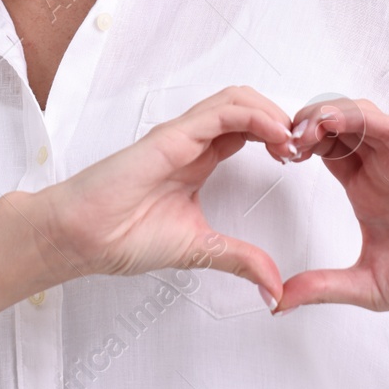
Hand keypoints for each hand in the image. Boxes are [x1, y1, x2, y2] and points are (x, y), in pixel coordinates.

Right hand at [34, 85, 296, 298]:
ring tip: (294, 141)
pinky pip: (222, 112)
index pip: (247, 131)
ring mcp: (182, 135)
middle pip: (247, 107)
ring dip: (273, 113)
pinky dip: (256, 117)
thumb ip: (239, 260)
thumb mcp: (200, 250)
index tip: (300, 161)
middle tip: (306, 148)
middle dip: (282, 120)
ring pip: (238, 99)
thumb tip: (274, 288)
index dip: (278, 138)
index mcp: (198, 161)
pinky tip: (276, 137)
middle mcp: (192, 141)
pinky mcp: (172, 135)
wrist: (82, 238)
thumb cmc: (122, 237)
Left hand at [274, 98, 388, 330]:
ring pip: (357, 116)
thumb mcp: (367, 287)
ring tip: (297, 132)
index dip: (293, 146)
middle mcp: (382, 169)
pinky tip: (331, 124)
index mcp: (365, 191)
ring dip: (324, 114)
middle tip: (276, 140)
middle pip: (334, 126)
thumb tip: (276, 302)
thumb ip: (322, 288)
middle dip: (301, 123)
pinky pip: (388, 126)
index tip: (271, 157)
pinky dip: (357, 118)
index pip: (322, 151)